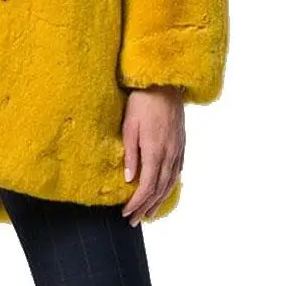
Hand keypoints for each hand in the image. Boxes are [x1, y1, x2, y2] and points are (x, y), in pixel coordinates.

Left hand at [120, 86, 184, 225]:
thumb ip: (131, 154)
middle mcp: (169, 155)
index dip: (137, 203)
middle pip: (159, 190)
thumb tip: (129, 179)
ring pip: (170, 184)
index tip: (126, 213)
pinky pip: (177, 172)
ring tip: (149, 214)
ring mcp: (178, 150)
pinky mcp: (181, 145)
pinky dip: (170, 187)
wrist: (164, 85)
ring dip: (159, 201)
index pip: (147, 186)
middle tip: (134, 221)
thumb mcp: (129, 126)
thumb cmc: (142, 102)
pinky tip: (164, 191)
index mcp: (155, 151)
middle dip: (146, 207)